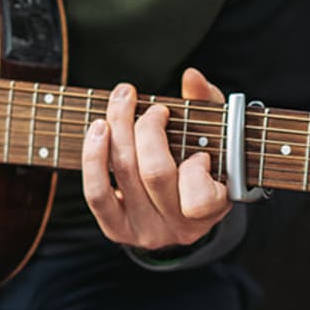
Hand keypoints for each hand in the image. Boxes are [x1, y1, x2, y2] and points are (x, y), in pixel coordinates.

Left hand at [82, 66, 231, 250]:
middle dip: (148, 129)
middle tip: (154, 108)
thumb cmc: (201, 160)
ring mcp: (145, 232)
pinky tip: (99, 128)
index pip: (199, 199)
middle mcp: (177, 228)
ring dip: (119, 129)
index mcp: (210, 212)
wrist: (179, 206)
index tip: (200, 152)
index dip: (196, 169)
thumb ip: (208, 104)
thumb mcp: (215, 134)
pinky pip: (97, 194)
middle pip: (154, 172)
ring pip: (124, 174)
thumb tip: (191, 77)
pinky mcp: (116, 230)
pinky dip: (94, 157)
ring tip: (122, 100)